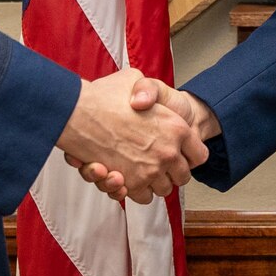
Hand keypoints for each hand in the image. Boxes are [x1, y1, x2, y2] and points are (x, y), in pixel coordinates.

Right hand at [53, 68, 206, 203]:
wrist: (77, 111)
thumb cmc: (105, 93)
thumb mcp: (134, 79)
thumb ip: (149, 90)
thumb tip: (146, 103)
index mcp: (176, 127)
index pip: (198, 154)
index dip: (191, 154)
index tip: (182, 152)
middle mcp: (167, 152)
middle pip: (183, 176)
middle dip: (173, 172)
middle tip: (160, 162)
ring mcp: (149, 170)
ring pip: (163, 189)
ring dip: (154, 183)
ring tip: (141, 169)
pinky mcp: (130, 183)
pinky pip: (142, 197)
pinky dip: (136, 191)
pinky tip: (126, 178)